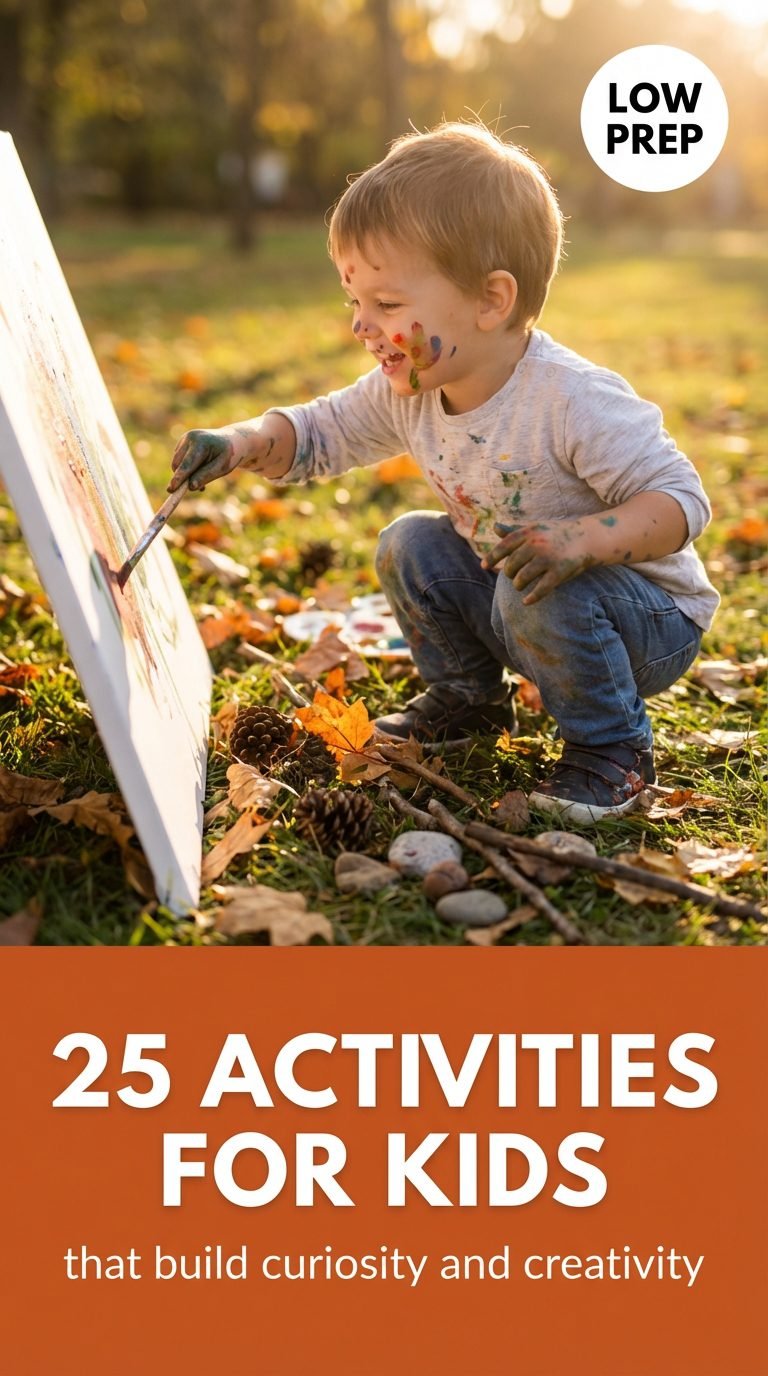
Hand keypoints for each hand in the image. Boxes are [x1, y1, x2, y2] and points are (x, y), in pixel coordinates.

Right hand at [169, 424, 254, 491]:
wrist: (230, 440)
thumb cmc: (228, 455)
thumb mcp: (222, 468)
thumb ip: (206, 476)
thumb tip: (190, 487)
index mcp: (201, 442)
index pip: (188, 464)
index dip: (179, 478)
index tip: (171, 489)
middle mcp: (190, 438)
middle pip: (179, 465)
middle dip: (184, 478)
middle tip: (200, 489)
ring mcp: (185, 439)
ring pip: (177, 464)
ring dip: (186, 475)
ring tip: (203, 480)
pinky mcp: (182, 443)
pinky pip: (179, 461)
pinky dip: (187, 469)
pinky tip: (200, 470)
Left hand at [482, 518, 598, 603]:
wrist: (587, 538)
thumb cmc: (557, 534)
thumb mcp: (536, 528)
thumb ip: (515, 531)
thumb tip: (495, 528)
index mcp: (529, 532)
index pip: (504, 546)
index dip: (492, 557)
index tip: (484, 566)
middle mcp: (536, 544)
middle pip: (512, 565)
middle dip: (510, 573)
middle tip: (513, 576)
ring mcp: (548, 558)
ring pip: (522, 579)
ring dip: (519, 585)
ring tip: (520, 585)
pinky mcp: (559, 572)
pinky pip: (541, 589)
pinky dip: (532, 598)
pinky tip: (526, 602)